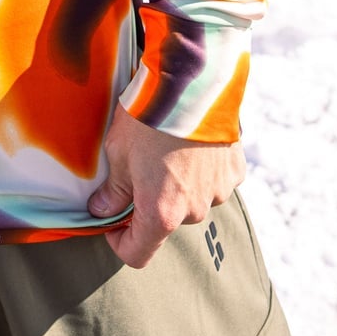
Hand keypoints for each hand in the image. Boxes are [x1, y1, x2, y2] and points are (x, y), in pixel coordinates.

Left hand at [87, 105, 245, 269]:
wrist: (192, 82)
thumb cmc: (149, 117)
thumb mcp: (119, 153)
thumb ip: (113, 190)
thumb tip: (102, 210)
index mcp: (162, 214)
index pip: (138, 254)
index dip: (119, 242)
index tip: (111, 224)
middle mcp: (194, 211)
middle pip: (166, 222)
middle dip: (150, 202)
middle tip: (138, 168)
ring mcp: (218, 192)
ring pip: (192, 200)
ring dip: (179, 185)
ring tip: (167, 149)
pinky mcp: (234, 171)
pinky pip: (214, 180)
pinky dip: (202, 170)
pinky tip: (191, 143)